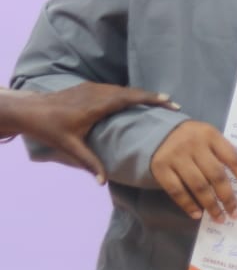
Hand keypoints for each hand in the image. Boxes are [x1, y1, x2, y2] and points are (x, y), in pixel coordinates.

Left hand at [1, 84, 177, 183]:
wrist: (30, 109)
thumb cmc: (49, 129)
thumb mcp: (69, 146)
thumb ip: (89, 162)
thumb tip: (102, 182)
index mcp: (97, 105)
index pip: (130, 98)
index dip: (151, 98)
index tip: (169, 101)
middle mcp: (98, 92)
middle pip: (132, 92)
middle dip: (153, 97)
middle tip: (173, 105)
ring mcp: (93, 88)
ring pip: (123, 89)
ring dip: (141, 95)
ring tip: (159, 103)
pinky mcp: (89, 87)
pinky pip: (115, 89)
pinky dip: (129, 94)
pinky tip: (135, 101)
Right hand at [149, 120, 236, 221]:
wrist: (157, 132)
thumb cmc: (192, 139)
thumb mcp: (209, 138)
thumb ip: (222, 154)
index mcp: (212, 136)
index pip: (234, 159)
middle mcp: (194, 145)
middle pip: (216, 175)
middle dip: (228, 198)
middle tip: (235, 214)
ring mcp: (176, 157)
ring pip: (198, 186)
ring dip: (211, 205)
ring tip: (220, 218)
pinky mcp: (160, 168)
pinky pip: (176, 191)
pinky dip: (188, 204)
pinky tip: (197, 215)